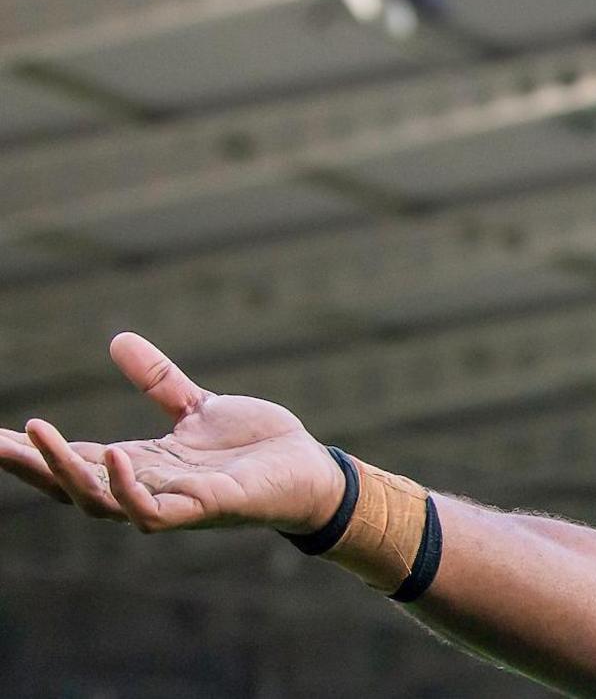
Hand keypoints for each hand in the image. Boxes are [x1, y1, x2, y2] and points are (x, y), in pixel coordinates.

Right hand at [0, 333, 343, 534]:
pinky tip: (114, 456)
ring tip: (35, 435)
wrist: (310, 469)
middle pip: (72, 486)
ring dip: (66, 472)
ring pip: (102, 501)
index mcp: (142, 464)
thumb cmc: (255, 446)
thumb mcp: (198, 406)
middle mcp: (149, 487)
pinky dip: (129, 489)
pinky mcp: (208, 508)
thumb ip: (158, 380)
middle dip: (30, 466)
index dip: (33, 451)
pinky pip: (156, 511)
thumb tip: (118, 340)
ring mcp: (175, 502)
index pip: (73, 460)